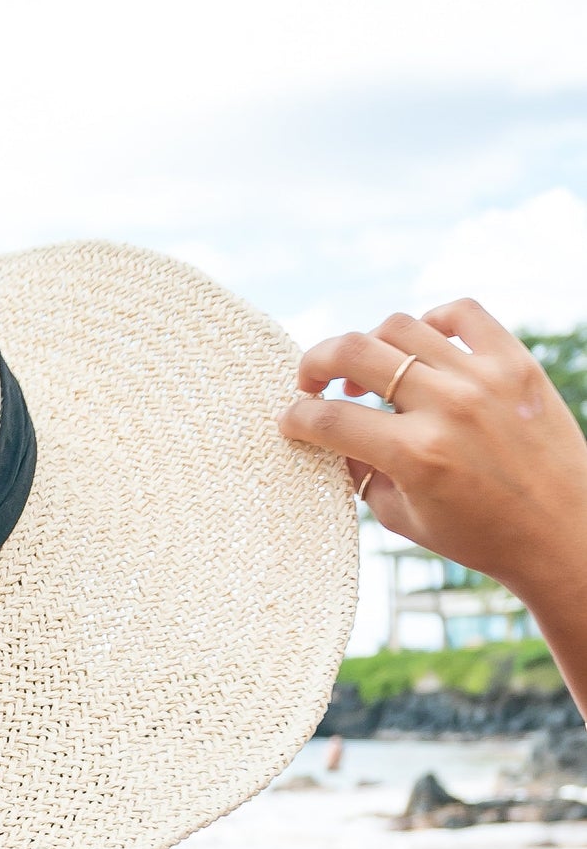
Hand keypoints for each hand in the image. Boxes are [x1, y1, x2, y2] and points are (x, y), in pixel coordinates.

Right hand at [275, 298, 586, 602]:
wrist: (564, 532)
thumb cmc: (479, 535)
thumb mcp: (402, 517)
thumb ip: (359, 473)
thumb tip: (328, 439)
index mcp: (416, 455)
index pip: (330, 420)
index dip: (296, 418)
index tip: (289, 421)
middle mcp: (449, 407)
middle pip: (355, 353)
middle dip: (315, 363)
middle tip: (310, 382)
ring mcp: (486, 378)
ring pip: (399, 327)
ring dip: (367, 347)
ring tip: (365, 374)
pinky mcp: (516, 362)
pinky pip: (461, 314)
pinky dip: (428, 324)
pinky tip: (419, 352)